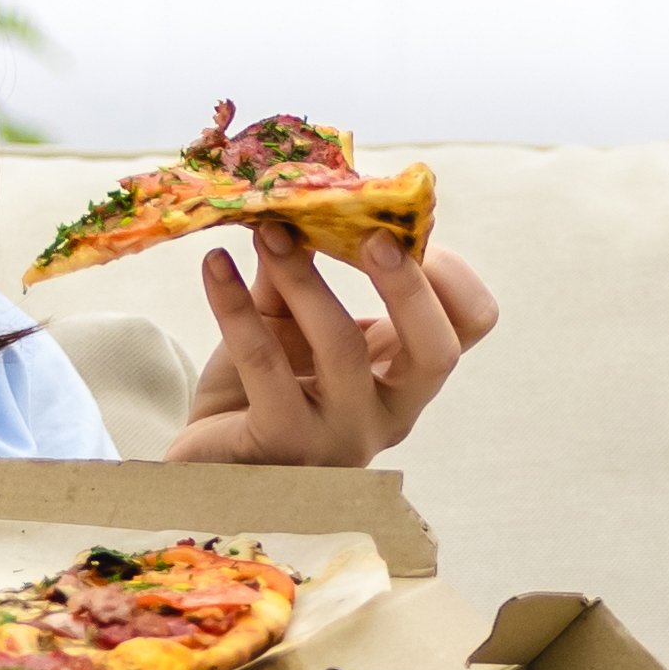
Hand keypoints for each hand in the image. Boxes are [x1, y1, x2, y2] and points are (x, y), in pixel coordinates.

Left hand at [163, 225, 500, 466]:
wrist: (203, 466)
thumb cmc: (256, 396)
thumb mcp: (288, 326)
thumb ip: (299, 272)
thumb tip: (295, 202)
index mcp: (402, 380)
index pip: (465, 330)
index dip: (450, 276)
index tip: (397, 229)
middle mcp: (386, 414)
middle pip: (437, 352)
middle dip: (411, 286)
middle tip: (372, 236)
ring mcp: (338, 436)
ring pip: (342, 346)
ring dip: (304, 276)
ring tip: (267, 231)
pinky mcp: (279, 445)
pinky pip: (263, 363)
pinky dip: (235, 305)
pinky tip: (214, 266)